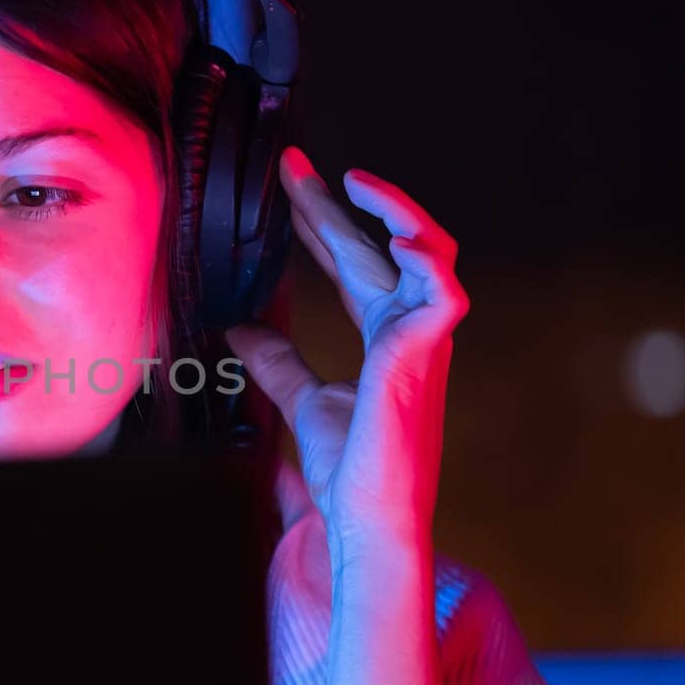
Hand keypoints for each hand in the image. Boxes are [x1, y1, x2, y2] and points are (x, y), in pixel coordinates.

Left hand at [227, 146, 469, 583]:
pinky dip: (426, 259)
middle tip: (292, 164)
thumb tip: (241, 329)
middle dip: (332, 202)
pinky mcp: (423, 358)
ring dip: (395, 212)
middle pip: (373, 247)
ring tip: (351, 181)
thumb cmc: (352, 473)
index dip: (321, 222)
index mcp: (383, 337)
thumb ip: (279, 362)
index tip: (287, 185)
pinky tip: (397, 234)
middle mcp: (407, 331)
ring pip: (428, 254)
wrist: (366, 521)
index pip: (350, 263)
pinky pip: (443, 294)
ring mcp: (421, 342)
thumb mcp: (303, 403)